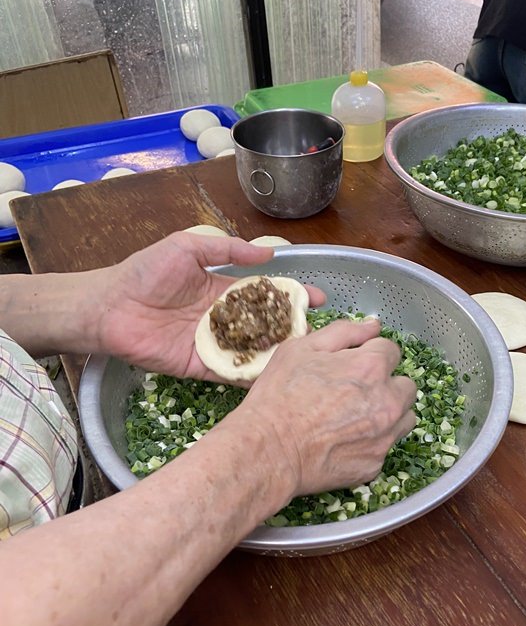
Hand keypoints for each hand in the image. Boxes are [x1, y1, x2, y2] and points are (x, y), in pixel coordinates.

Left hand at [94, 232, 324, 379]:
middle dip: (292, 327)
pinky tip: (276, 378)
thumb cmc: (144, 272)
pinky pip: (229, 372)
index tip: (317, 297)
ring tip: (306, 356)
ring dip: (277, 353)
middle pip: (264, 325)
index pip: (264, 293)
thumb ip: (227, 249)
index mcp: (222, 290)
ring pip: (252, 351)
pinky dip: (251, 376)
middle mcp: (223, 319)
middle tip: (318, 331)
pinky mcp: (199, 366)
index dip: (290, 295)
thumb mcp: (187, 247)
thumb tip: (267, 253)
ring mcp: (213, 344)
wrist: (108, 306)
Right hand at [230, 319, 417, 497]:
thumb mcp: (301, 348)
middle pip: (406, 386)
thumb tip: (373, 325)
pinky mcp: (376, 464)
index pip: (391, 351)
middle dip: (386, 385)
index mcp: (371, 368)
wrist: (268, 450)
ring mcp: (384, 436)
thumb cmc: (279, 396)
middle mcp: (387, 401)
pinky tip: (345, 441)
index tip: (353, 365)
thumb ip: (344, 332)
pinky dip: (371, 442)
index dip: (370, 355)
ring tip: (355, 417)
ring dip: (388, 414)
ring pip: (404, 418)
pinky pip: (385, 447)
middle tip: (356, 392)